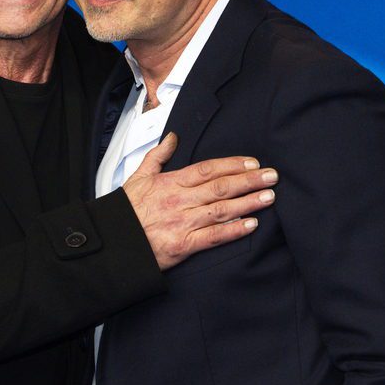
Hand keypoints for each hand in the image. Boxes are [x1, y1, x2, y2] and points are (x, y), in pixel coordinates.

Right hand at [120, 133, 275, 271]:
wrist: (112, 242)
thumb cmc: (125, 212)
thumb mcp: (137, 177)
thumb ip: (158, 156)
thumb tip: (173, 138)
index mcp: (170, 183)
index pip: (207, 169)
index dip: (232, 165)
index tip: (253, 163)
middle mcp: (179, 201)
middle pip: (220, 187)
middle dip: (249, 181)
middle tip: (272, 176)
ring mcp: (182, 223)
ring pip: (221, 210)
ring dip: (248, 202)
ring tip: (269, 196)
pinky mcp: (183, 245)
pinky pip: (213, 236)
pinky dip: (233, 231)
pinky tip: (251, 224)